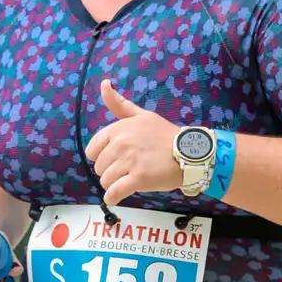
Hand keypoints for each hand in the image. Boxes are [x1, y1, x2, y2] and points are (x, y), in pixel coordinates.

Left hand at [85, 79, 183, 206]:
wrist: (188, 152)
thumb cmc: (164, 135)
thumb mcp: (142, 115)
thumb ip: (120, 104)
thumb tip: (104, 83)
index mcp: (118, 129)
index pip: (93, 150)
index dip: (103, 157)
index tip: (116, 159)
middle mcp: (121, 143)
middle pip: (99, 167)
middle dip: (110, 172)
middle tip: (127, 170)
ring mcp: (129, 161)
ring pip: (106, 181)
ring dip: (113, 185)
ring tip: (127, 182)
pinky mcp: (138, 178)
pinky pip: (115, 192)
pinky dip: (113, 197)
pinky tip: (116, 197)